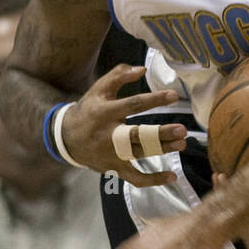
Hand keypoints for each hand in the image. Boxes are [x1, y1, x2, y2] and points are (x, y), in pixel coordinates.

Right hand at [61, 64, 188, 184]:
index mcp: (105, 112)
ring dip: (162, 150)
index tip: (173, 96)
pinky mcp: (114, 168)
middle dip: (160, 134)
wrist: (66, 138)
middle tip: (182, 130)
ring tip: (182, 144)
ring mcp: (111, 154)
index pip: (132, 105)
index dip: (153, 100)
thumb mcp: (99, 89)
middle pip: (137, 135)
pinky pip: (134, 178)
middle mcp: (108, 135)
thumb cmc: (89, 109)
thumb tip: (142, 69)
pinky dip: (152, 180)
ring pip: (140, 154)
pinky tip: (172, 176)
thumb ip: (119, 75)